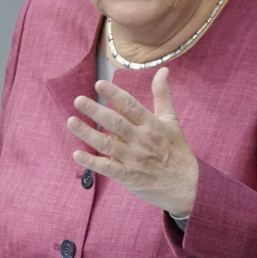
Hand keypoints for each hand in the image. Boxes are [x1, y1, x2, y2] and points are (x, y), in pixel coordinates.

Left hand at [66, 67, 197, 216]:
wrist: (185, 187)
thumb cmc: (177, 151)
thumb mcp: (172, 121)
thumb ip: (162, 95)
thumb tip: (163, 70)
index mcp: (152, 125)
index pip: (131, 107)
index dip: (115, 95)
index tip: (99, 84)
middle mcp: (141, 141)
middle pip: (116, 124)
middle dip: (96, 111)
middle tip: (78, 100)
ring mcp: (133, 159)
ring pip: (107, 145)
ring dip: (88, 134)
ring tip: (71, 122)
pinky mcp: (127, 176)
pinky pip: (107, 168)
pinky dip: (92, 162)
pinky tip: (76, 154)